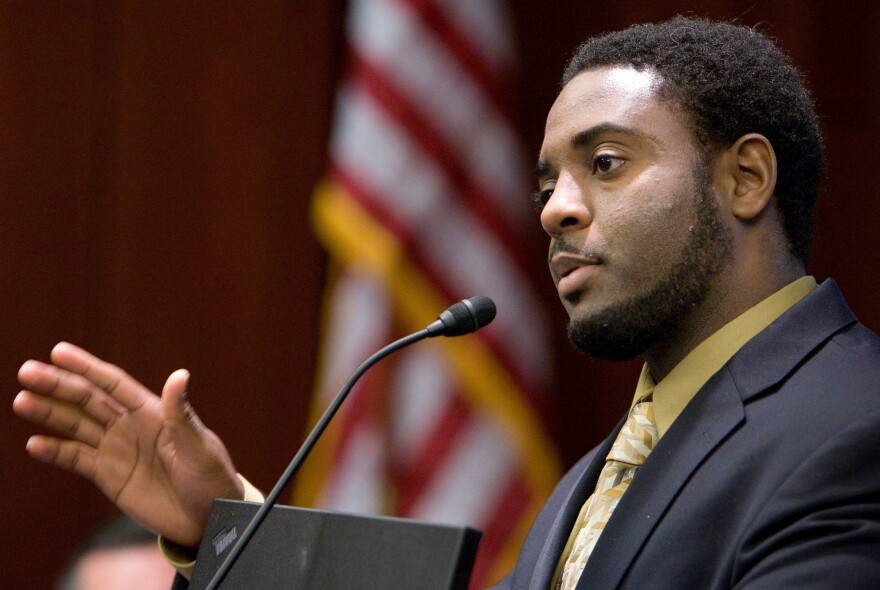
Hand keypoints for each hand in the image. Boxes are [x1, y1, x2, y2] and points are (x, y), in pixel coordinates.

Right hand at [13, 342, 243, 546]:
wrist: (210, 518)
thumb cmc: (212, 478)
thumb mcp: (199, 446)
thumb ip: (181, 415)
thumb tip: (179, 375)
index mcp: (153, 413)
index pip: (114, 384)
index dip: (87, 367)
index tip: (59, 352)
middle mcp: (131, 426)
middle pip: (88, 400)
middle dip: (58, 386)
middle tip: (26, 372)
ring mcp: (118, 449)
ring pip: (77, 425)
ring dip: (50, 413)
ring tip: (22, 400)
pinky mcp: (110, 476)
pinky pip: (77, 460)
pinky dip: (56, 452)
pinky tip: (34, 444)